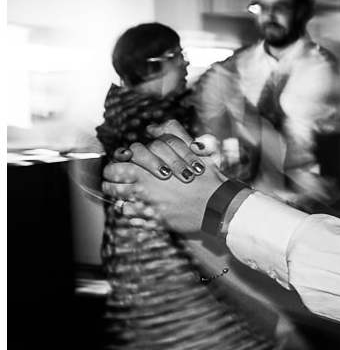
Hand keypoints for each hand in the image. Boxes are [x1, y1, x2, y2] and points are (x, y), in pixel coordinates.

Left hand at [101, 120, 225, 233]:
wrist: (217, 204)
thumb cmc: (204, 177)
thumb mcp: (191, 149)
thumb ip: (171, 133)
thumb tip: (152, 128)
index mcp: (147, 169)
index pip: (117, 163)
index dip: (118, 162)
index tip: (122, 163)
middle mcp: (142, 188)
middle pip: (112, 182)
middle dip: (111, 179)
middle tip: (116, 179)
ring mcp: (146, 206)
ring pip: (118, 201)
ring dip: (118, 196)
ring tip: (123, 194)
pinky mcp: (153, 221)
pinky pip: (131, 218)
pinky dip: (131, 212)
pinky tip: (138, 208)